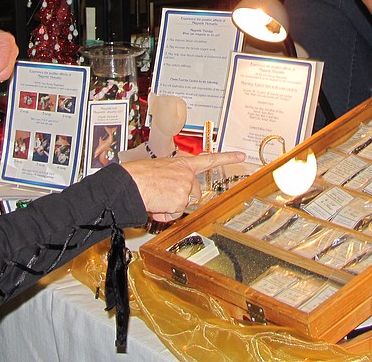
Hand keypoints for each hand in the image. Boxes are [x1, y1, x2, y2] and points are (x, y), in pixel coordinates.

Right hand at [123, 151, 245, 221]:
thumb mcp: (160, 169)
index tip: (242, 157)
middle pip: (195, 194)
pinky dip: (164, 213)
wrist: (130, 182)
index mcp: (182, 163)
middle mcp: (187, 174)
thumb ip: (173, 177)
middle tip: (162, 195)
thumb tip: (173, 192)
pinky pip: (174, 214)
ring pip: (183, 205)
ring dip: (170, 207)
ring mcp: (186, 187)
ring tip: (156, 198)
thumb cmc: (138, 176)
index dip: (227, 158)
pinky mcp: (181, 200)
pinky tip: (155, 204)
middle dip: (181, 199)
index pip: (209, 159)